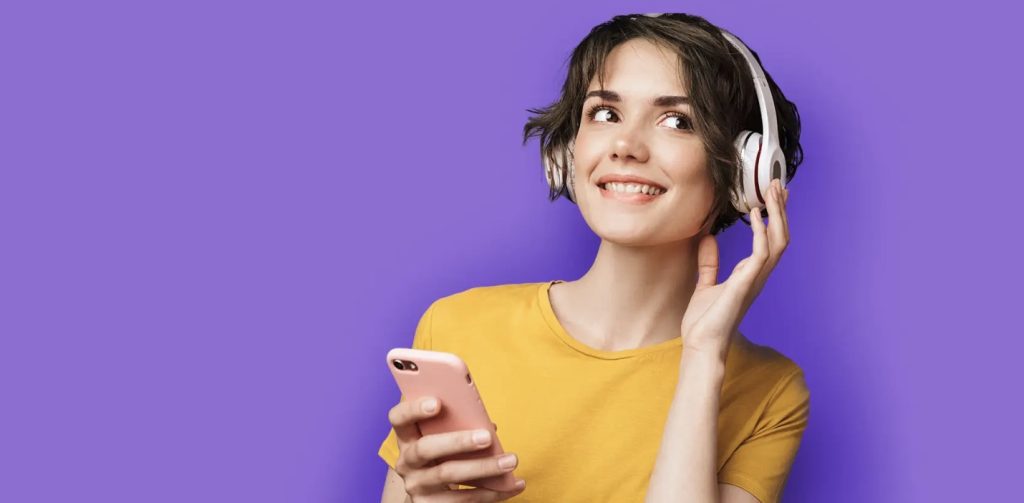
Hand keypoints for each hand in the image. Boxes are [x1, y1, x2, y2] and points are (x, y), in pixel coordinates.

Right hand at [388, 396, 526, 500]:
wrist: (430, 495)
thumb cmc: (443, 454)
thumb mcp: (441, 437)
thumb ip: (456, 424)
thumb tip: (488, 425)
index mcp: (406, 436)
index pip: (398, 418)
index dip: (414, 408)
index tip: (438, 402)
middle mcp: (406, 462)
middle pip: (426, 448)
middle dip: (458, 441)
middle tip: (487, 437)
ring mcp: (417, 486)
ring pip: (449, 475)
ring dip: (484, 468)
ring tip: (510, 461)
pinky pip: (463, 500)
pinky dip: (492, 492)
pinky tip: (513, 485)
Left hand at [680, 179, 789, 356]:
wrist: (700, 345)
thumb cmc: (704, 322)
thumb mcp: (704, 285)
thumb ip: (709, 263)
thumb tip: (707, 239)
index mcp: (750, 275)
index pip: (771, 240)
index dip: (774, 217)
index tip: (772, 194)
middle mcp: (758, 276)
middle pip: (781, 237)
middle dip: (781, 210)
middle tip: (779, 184)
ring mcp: (754, 281)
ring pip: (778, 242)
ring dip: (777, 215)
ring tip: (772, 192)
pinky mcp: (744, 285)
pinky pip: (760, 254)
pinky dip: (760, 233)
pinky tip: (755, 215)